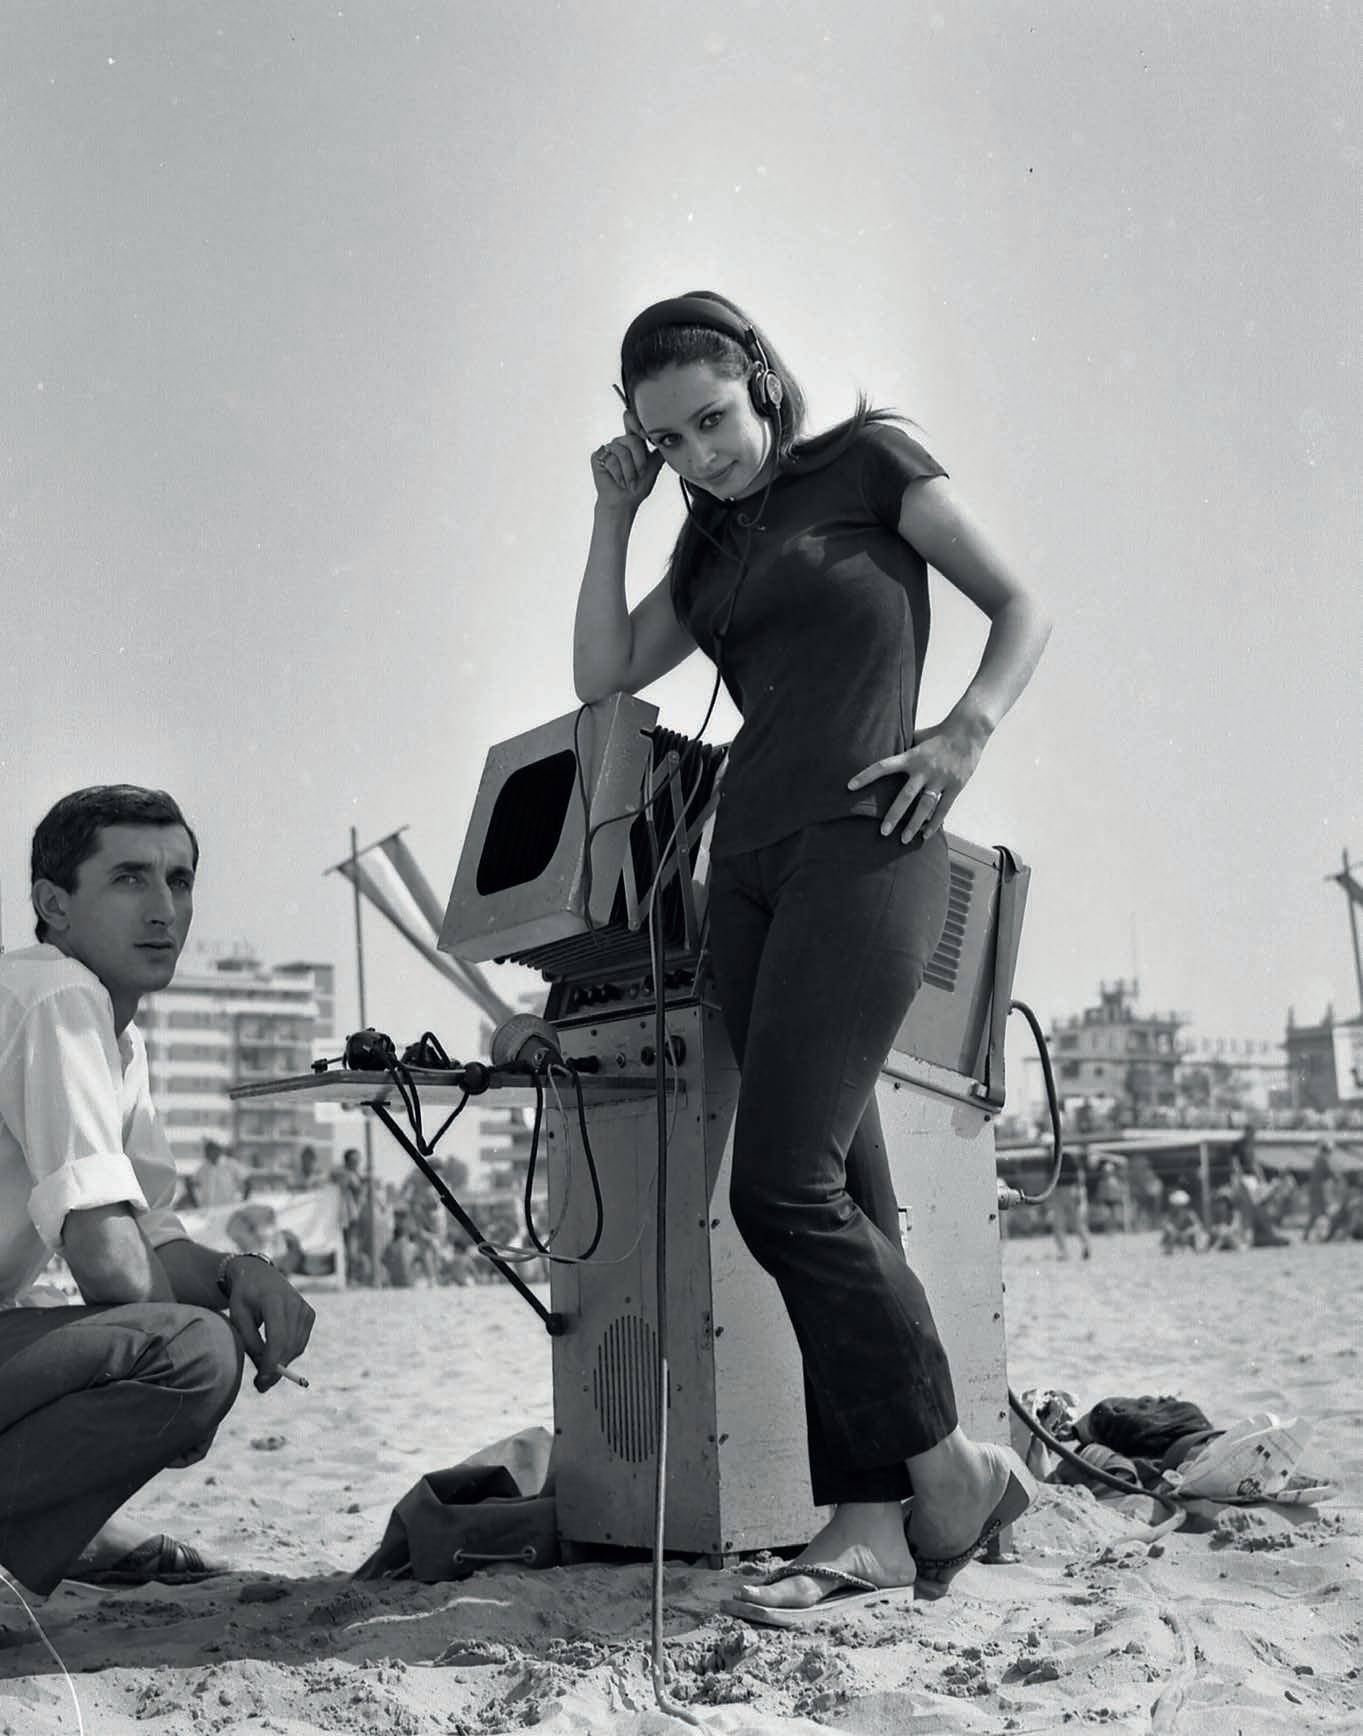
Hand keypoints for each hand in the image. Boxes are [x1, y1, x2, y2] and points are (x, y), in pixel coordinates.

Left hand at [224, 1258, 314, 1391]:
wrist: (258, 1274)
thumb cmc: (244, 1297)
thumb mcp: (238, 1318)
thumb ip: (251, 1342)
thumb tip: (265, 1368)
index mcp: (274, 1300)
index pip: (278, 1338)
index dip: (271, 1363)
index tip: (261, 1382)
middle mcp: (294, 1303)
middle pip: (289, 1345)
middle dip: (276, 1369)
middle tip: (260, 1385)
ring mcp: (304, 1308)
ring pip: (297, 1347)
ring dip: (281, 1362)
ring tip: (263, 1367)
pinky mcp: (309, 1314)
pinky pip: (301, 1342)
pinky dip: (289, 1352)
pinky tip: (274, 1351)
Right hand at [591, 406, 663, 509]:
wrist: (624, 502)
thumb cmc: (637, 486)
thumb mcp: (653, 467)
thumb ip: (660, 452)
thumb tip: (671, 440)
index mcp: (633, 442)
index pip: (632, 421)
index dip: (637, 423)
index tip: (646, 435)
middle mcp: (620, 443)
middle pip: (632, 440)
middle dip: (639, 461)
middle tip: (640, 474)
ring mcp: (608, 449)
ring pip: (622, 452)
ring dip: (629, 471)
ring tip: (630, 482)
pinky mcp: (597, 457)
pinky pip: (611, 460)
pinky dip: (618, 475)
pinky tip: (619, 481)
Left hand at [847, 716, 988, 843]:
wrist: (968, 730)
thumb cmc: (939, 733)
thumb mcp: (917, 737)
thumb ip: (903, 749)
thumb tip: (883, 751)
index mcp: (911, 756)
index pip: (883, 766)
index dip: (866, 776)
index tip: (849, 787)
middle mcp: (924, 770)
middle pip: (906, 796)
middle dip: (894, 815)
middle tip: (883, 832)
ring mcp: (941, 779)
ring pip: (925, 806)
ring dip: (914, 825)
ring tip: (904, 839)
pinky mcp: (955, 785)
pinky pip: (944, 808)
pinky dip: (935, 823)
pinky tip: (926, 835)